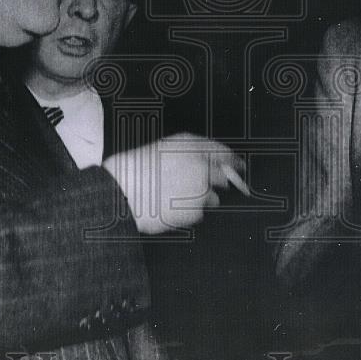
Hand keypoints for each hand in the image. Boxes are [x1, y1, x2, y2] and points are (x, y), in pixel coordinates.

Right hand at [103, 133, 242, 235]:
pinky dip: (189, 213)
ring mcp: (201, 189)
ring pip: (213, 198)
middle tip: (199, 186)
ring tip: (174, 198)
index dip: (233, 160)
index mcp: (190, 146)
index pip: (223, 152)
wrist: (122, 194)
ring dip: (201, 199)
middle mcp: (200, 165)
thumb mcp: (163, 149)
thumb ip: (190, 152)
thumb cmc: (136, 171)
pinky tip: (170, 208)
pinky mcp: (196, 210)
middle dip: (218, 182)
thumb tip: (213, 162)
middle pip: (225, 175)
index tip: (239, 166)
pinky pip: (199, 213)